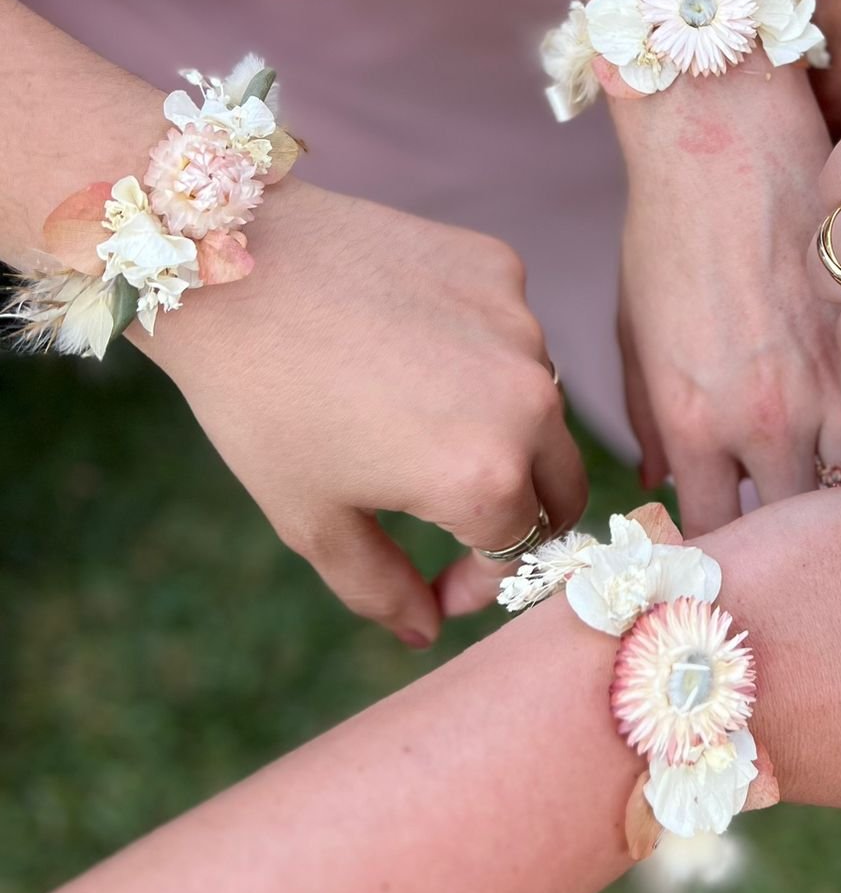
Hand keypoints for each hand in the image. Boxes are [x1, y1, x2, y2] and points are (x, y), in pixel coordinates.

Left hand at [143, 181, 586, 644]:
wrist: (228, 263)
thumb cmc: (262, 401)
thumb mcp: (311, 519)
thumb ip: (380, 590)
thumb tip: (427, 629)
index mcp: (485, 477)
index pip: (520, 553)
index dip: (480, 582)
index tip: (440, 585)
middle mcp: (526, 402)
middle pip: (561, 484)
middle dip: (520, 515)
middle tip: (456, 516)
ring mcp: (521, 326)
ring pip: (538, 405)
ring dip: (498, 429)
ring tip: (413, 421)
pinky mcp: (500, 268)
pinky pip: (511, 333)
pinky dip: (478, 355)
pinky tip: (410, 347)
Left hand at [615, 70, 840, 532]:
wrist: (723, 141)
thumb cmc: (666, 234)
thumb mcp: (636, 336)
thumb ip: (652, 422)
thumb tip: (661, 489)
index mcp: (694, 427)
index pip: (720, 539)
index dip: (733, 556)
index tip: (743, 556)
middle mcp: (767, 423)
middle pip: (799, 529)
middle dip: (806, 542)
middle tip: (816, 549)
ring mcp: (834, 388)